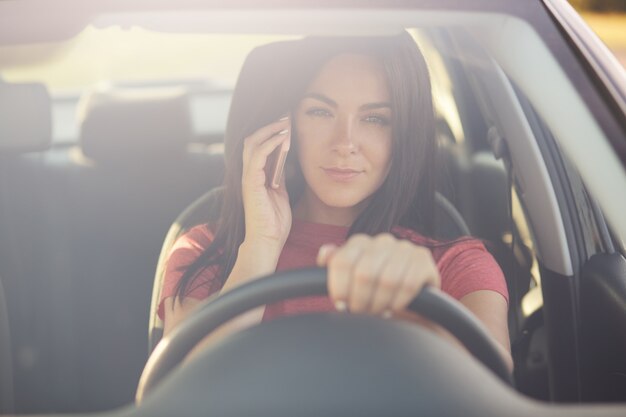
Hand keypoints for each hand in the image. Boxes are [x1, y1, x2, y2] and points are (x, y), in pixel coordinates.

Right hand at [241, 117, 292, 249]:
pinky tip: (283, 138)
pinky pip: (258, 155)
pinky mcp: (251, 181)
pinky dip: (271, 143)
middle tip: (286, 117)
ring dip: (271, 130)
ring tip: (286, 123)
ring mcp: (248, 177)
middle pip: (253, 139)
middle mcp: (248, 173)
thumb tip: (285, 159)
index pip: (258, 145)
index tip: (287, 123)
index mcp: (255, 175)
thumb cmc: (274, 221)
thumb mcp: (281, 192)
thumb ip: (279, 175)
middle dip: (270, 126)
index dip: (271, 132)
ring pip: (253, 142)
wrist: (267, 240)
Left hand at [317, 233, 439, 315]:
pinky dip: (398, 301)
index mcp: (360, 242)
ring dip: (379, 303)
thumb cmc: (374, 291)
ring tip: (377, 312)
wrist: (410, 302)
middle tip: (361, 313)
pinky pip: (408, 284)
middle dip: (360, 300)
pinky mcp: (423, 259)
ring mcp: (404, 247)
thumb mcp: (350, 280)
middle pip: (363, 273)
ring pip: (386, 280)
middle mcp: (382, 240)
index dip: (339, 288)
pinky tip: (393, 307)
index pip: (342, 262)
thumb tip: (326, 252)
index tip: (341, 304)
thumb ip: (335, 266)